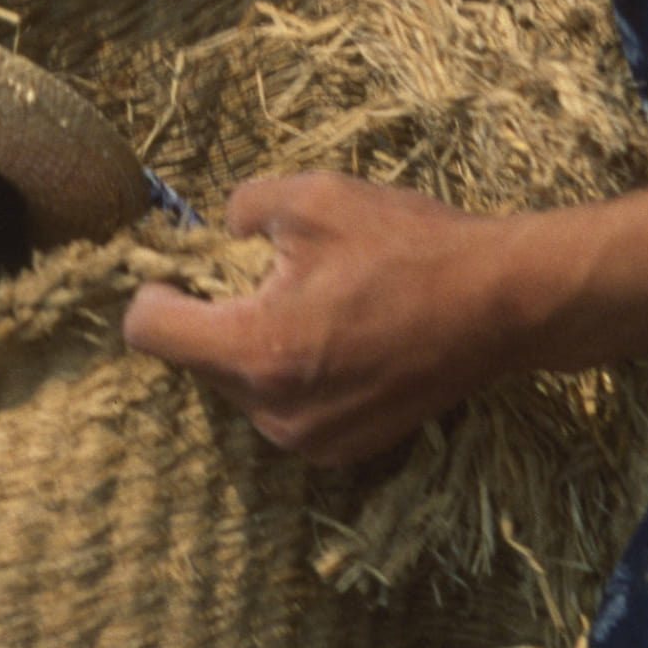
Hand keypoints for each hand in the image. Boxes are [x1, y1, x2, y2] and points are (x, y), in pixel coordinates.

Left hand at [122, 175, 526, 464]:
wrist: (499, 304)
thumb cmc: (407, 246)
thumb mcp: (310, 198)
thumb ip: (240, 209)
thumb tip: (216, 230)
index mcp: (257, 351)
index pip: (148, 331)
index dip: (152, 287)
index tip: (181, 264)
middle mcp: (274, 413)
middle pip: (194, 359)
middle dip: (210, 312)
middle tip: (257, 271)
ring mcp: (310, 441)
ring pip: (237, 384)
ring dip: (251, 341)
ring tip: (307, 299)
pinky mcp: (342, 450)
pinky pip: (281, 406)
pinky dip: (288, 370)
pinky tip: (334, 331)